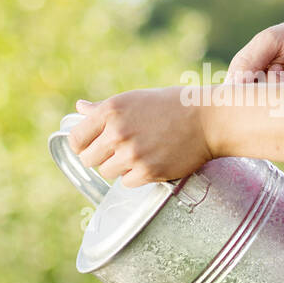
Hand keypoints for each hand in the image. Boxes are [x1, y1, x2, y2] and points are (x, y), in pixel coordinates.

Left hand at [67, 89, 214, 186]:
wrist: (208, 120)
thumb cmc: (172, 106)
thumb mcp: (136, 99)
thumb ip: (104, 109)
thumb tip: (79, 108)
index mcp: (112, 110)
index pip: (76, 139)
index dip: (82, 146)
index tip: (91, 146)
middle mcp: (118, 132)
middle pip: (88, 160)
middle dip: (100, 157)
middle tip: (120, 150)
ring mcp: (132, 154)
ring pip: (107, 172)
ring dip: (119, 167)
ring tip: (139, 153)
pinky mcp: (146, 172)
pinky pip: (126, 183)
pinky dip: (136, 176)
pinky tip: (151, 161)